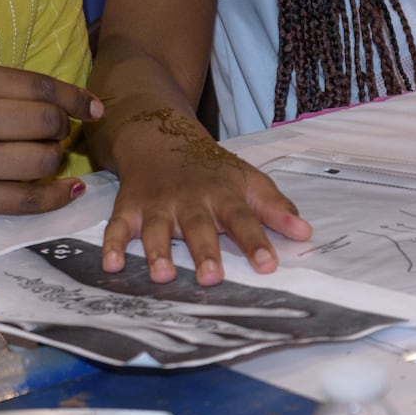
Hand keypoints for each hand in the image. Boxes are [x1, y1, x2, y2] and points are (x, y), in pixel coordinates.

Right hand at [0, 61, 103, 226]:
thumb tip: (50, 100)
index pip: (36, 85)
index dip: (73, 96)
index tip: (92, 107)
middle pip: (46, 120)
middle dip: (64, 127)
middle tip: (63, 133)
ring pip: (43, 158)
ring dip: (56, 160)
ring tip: (49, 158)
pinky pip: (28, 199)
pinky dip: (55, 196)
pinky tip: (65, 191)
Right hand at [100, 108, 310, 286]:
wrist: (158, 137)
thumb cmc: (209, 168)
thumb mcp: (246, 178)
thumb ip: (273, 206)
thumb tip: (305, 233)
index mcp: (222, 194)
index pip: (242, 218)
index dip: (255, 241)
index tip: (267, 265)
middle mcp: (189, 200)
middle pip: (198, 227)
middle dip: (204, 251)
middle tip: (211, 277)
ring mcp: (157, 204)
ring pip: (157, 229)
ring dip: (158, 251)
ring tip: (162, 275)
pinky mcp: (129, 207)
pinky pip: (117, 226)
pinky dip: (112, 245)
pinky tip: (111, 265)